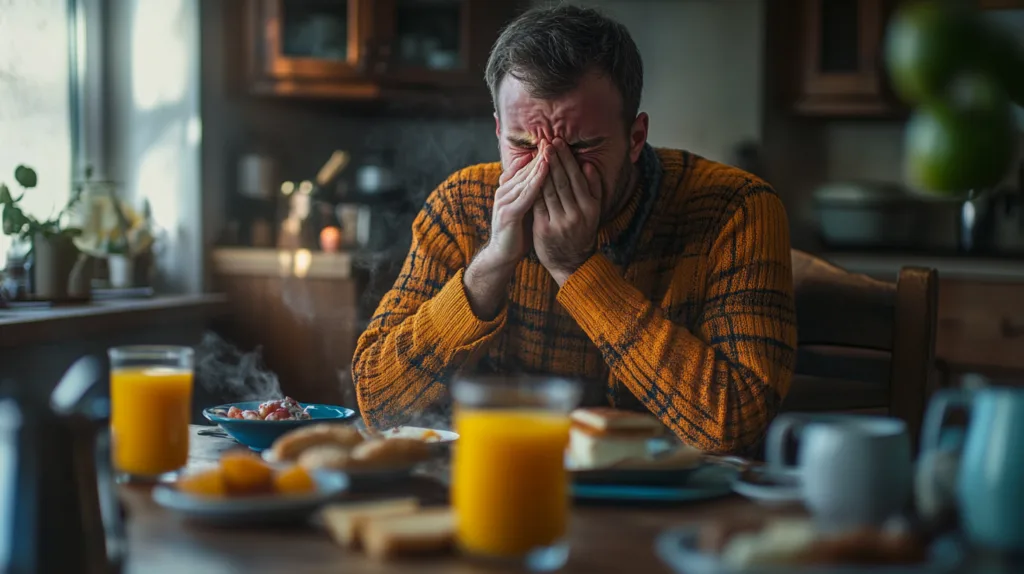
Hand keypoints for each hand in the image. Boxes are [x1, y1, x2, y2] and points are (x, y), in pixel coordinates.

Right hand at [464, 147, 548, 318]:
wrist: (503, 255)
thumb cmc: (518, 232)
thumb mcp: (526, 208)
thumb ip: (532, 192)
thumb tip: (547, 177)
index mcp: (508, 189)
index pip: (524, 167)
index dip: (539, 154)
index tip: (554, 142)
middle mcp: (504, 192)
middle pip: (524, 169)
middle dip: (540, 154)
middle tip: (554, 139)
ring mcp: (504, 202)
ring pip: (525, 179)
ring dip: (539, 165)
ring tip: (552, 150)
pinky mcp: (508, 214)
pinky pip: (525, 195)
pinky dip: (536, 182)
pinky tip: (545, 173)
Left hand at [533, 138, 601, 286]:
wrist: (571, 261)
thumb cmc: (582, 230)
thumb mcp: (593, 210)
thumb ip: (594, 188)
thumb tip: (588, 165)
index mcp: (590, 208)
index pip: (576, 178)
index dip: (567, 159)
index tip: (559, 143)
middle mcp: (577, 215)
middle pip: (562, 181)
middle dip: (553, 160)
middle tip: (546, 142)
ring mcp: (560, 223)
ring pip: (549, 191)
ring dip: (542, 171)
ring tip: (538, 154)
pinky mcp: (544, 229)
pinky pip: (538, 204)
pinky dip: (533, 189)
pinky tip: (528, 175)